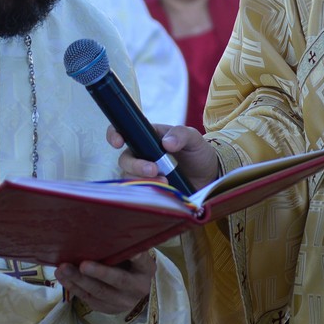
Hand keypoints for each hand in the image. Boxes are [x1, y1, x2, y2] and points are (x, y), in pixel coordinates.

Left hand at [57, 251, 155, 315]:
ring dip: (78, 280)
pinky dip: (73, 286)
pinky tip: (62, 277)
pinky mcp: (105, 308)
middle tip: (83, 265)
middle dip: (98, 273)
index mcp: (145, 270)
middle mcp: (136, 289)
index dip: (136, 257)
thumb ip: (125, 248)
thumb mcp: (135, 258)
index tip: (131, 252)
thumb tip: (107, 230)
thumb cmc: (130, 266)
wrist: (133, 292)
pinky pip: (87, 298)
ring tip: (62, 268)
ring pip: (98, 292)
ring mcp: (120, 302)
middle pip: (117, 281)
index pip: (142, 262)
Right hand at [108, 123, 222, 189]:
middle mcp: (142, 155)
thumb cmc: (198, 152)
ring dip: (144, 181)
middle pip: (125, 160)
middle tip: (154, 170)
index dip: (115, 135)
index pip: (123, 131)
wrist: (209, 176)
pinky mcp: (150, 189)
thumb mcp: (193, 139)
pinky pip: (139, 192)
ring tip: (166, 183)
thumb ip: (181, 135)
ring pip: (130, 178)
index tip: (118, 142)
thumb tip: (166, 143)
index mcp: (148, 137)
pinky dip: (148, 192)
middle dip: (136, 166)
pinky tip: (164, 190)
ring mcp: (144, 174)